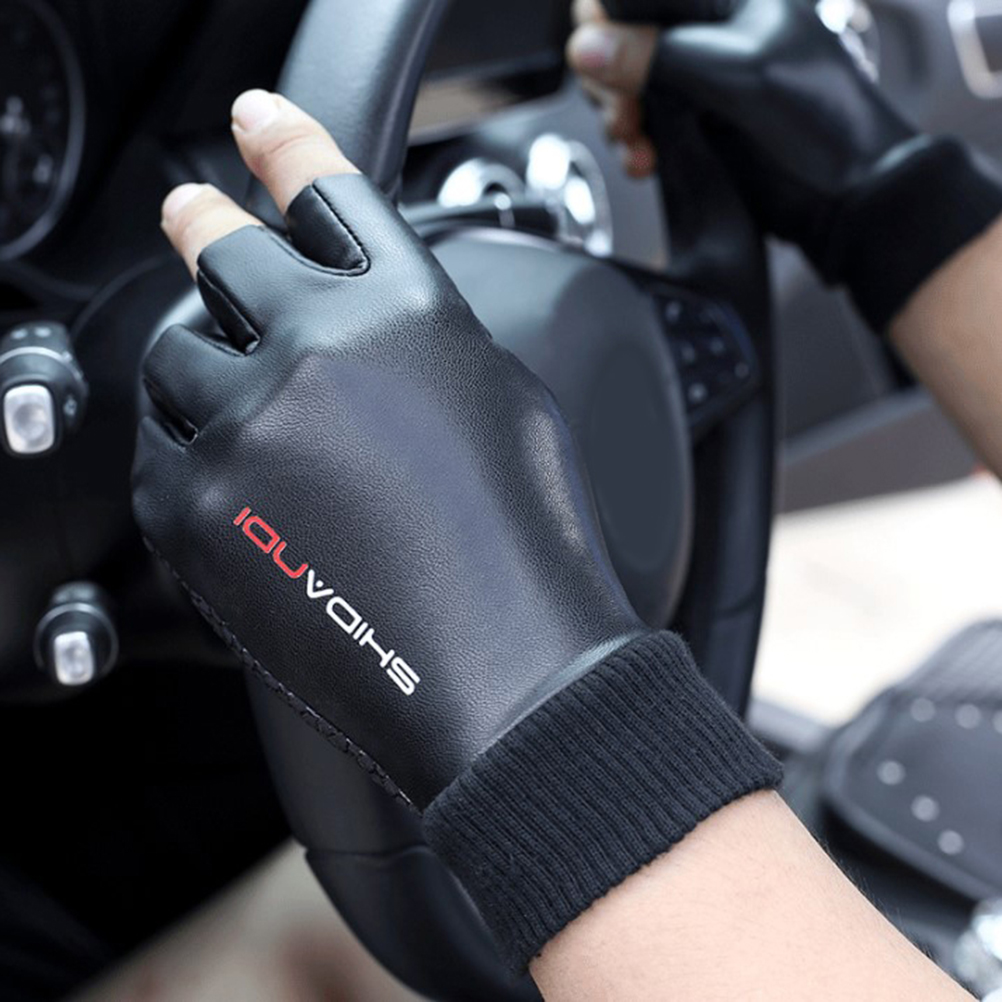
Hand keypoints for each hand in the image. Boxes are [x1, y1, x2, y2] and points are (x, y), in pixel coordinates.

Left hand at [134, 90, 644, 810]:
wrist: (501, 672)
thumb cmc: (528, 547)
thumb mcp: (502, 407)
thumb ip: (420, 347)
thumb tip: (369, 330)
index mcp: (408, 313)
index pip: (331, 195)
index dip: (288, 148)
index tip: (255, 121)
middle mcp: (318, 348)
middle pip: (227, 252)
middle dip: (209, 225)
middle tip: (193, 211)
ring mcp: (246, 427)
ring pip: (176, 355)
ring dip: (203, 366)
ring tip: (242, 402)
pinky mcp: (194, 508)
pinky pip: (160, 447)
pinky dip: (190, 449)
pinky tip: (237, 479)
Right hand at [567, 0, 916, 271]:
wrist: (846, 194)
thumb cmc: (822, 119)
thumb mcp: (737, 75)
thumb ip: (658, 55)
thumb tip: (586, 45)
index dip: (606, 16)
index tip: (603, 54)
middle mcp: (706, 30)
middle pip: (620, 32)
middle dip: (606, 73)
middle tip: (626, 109)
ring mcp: (695, 79)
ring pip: (621, 81)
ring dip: (616, 114)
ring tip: (636, 139)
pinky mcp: (689, 125)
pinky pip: (638, 124)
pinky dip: (632, 145)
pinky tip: (645, 160)